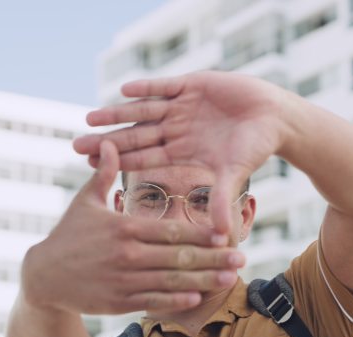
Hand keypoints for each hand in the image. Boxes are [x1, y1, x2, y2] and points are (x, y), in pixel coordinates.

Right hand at [20, 140, 244, 314]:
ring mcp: (124, 281)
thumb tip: (110, 142)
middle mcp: (127, 255)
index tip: (224, 233)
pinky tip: (199, 297)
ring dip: (204, 281)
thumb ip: (103, 174)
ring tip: (229, 279)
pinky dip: (177, 300)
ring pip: (172, 282)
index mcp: (123, 227)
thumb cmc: (68, 235)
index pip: (170, 230)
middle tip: (241, 258)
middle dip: (213, 259)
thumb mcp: (84, 202)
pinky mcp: (118, 302)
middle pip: (179, 257)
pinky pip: (154, 300)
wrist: (43, 277)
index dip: (200, 232)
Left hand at [74, 71, 291, 233]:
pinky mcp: (192, 84)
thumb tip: (222, 235)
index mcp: (182, 150)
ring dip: (118, 113)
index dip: (119, 162)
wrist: (274, 117)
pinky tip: (124, 90)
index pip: (145, 157)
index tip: (92, 168)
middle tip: (77, 145)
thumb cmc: (256, 147)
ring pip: (144, 110)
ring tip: (91, 117)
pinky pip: (164, 86)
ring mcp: (182, 106)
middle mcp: (177, 129)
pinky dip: (147, 87)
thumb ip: (222, 198)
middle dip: (107, 140)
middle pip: (136, 135)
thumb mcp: (234, 173)